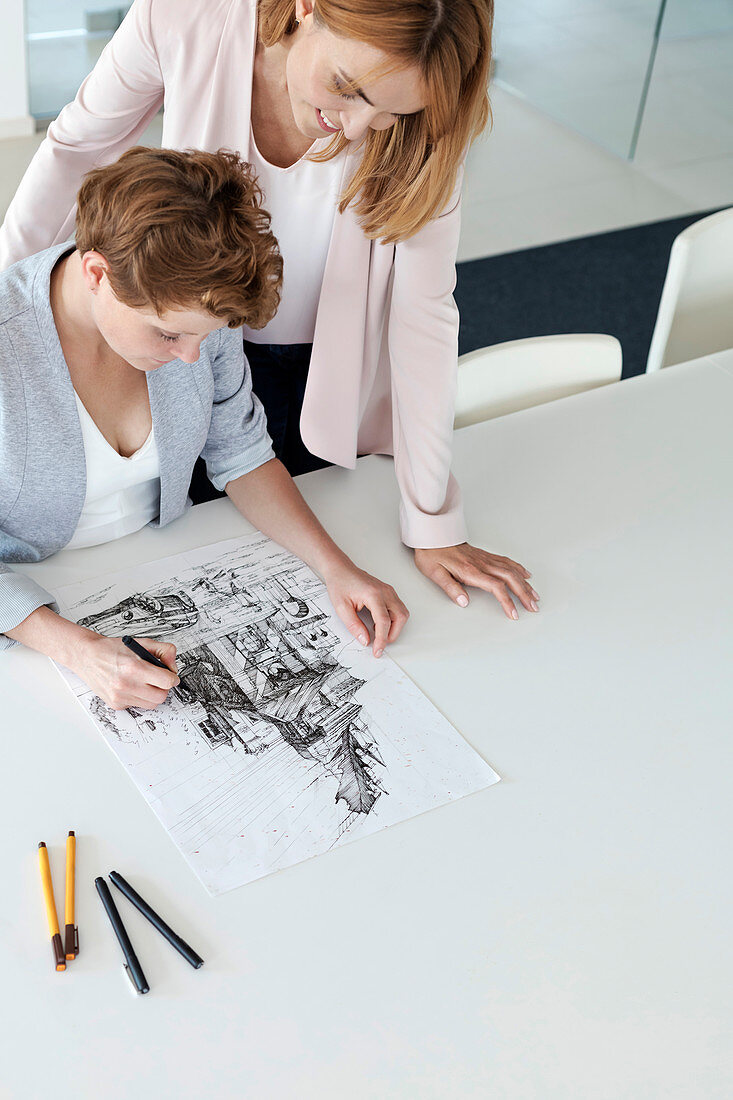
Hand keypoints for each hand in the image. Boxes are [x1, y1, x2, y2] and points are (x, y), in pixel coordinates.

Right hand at [74, 633, 179, 709]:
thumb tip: (173, 666)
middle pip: (161, 697)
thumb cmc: (112, 649)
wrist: (88, 657)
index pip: (166, 682)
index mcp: (134, 667)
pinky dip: (139, 697)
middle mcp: (126, 684)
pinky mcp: (116, 704)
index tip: (171, 675)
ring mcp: (120, 697)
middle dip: (164, 688)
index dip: (172, 678)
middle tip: (159, 680)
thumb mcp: (141, 643)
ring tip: (145, 682)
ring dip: (152, 694)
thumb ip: (163, 651)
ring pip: (151, 704)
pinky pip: (137, 705)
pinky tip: (132, 686)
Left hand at [323, 560, 408, 656]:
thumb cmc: (340, 583)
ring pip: (402, 613)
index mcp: (373, 594)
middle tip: (379, 644)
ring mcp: (389, 591)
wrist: (341, 569)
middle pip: (400, 617)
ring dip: (395, 627)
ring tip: (379, 633)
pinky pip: (398, 608)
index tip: (377, 650)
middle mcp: (385, 591)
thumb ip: (354, 626)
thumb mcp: (341, 607)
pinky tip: (380, 623)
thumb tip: (365, 640)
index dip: (382, 639)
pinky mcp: (389, 592)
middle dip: (392, 634)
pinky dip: (394, 620)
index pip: (384, 621)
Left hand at [414, 543, 538, 619]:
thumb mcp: (435, 573)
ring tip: (535, 596)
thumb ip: (450, 588)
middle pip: (510, 578)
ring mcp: (485, 559)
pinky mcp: (484, 555)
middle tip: (533, 607)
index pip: (496, 587)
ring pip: (511, 570)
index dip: (507, 601)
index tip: (514, 614)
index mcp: (471, 571)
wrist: (433, 535)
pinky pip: (506, 561)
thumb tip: (464, 602)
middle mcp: (482, 564)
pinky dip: (519, 568)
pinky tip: (526, 574)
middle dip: (524, 594)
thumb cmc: (432, 554)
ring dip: (525, 583)